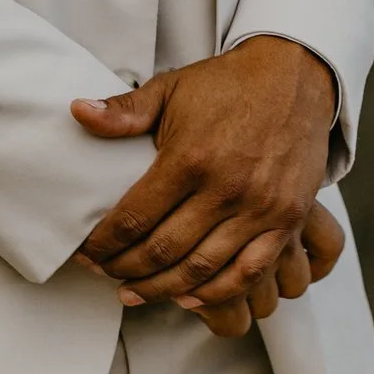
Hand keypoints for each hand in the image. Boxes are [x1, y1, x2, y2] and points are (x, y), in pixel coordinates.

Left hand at [71, 36, 343, 329]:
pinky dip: (217, 292)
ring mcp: (259, 208)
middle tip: (105, 274)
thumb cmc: (230, 84)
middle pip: (163, 251)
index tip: (89, 253)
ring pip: (202, 269)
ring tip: (135, 292)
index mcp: (190, 158)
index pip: (135, 217)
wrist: (296, 76)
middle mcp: (225, 188)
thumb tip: (77, 111)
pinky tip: (190, 297)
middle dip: (125, 269)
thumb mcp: (171, 89)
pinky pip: (249, 271)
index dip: (106, 243)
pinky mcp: (287, 219)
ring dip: (163, 289)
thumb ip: (124, 110)